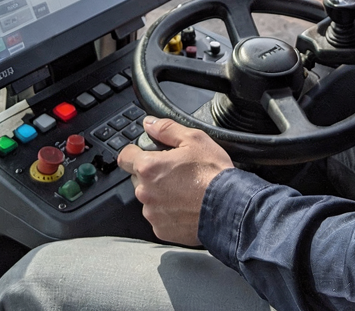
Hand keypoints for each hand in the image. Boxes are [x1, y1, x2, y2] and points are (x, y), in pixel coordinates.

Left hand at [117, 116, 233, 245]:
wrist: (229, 208)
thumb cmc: (213, 174)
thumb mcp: (194, 139)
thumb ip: (166, 129)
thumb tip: (150, 124)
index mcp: (149, 167)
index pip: (125, 156)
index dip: (135, 151)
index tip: (145, 152)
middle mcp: (145, 192)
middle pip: (138, 178)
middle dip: (152, 173)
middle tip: (174, 171)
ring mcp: (152, 213)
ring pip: (149, 198)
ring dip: (160, 193)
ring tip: (184, 189)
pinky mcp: (161, 230)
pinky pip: (159, 217)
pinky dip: (168, 211)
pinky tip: (185, 205)